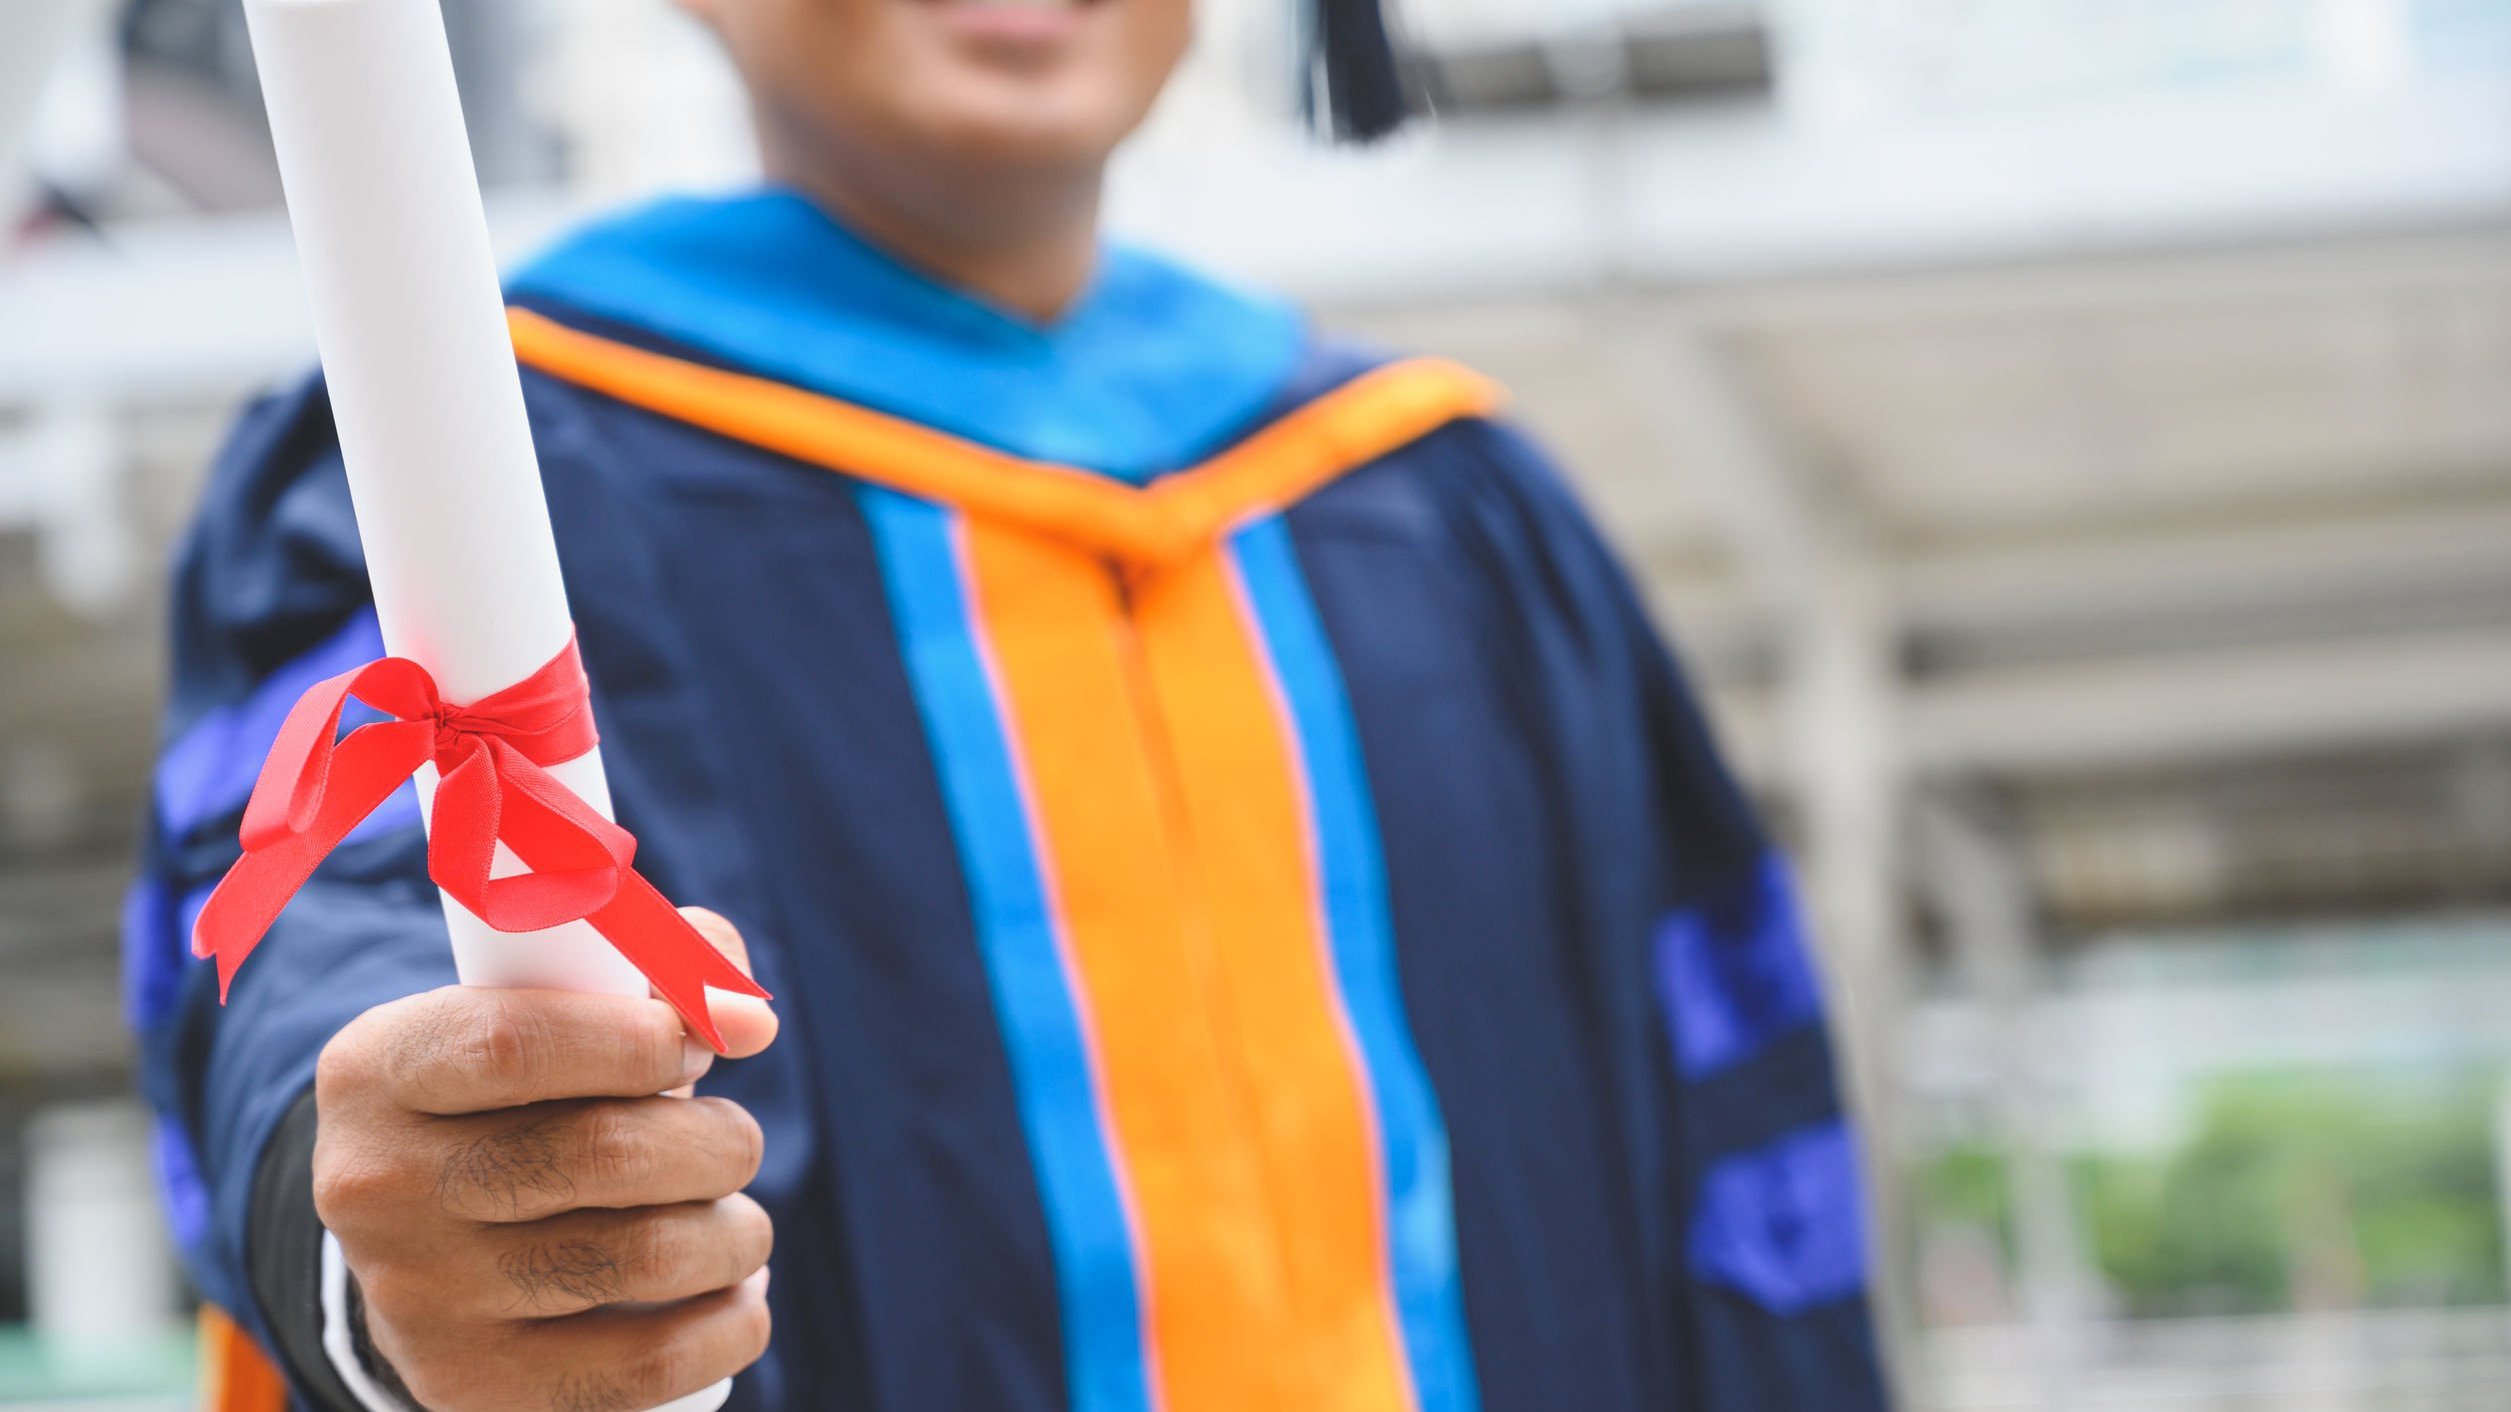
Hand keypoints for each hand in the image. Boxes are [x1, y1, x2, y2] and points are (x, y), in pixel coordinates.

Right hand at [311, 909, 779, 1411]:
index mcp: (378, 1070)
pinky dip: (732, 1322)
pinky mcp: (473, 1387)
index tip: (700, 1047)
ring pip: (645, 1256)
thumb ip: (661, 966)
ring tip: (734, 1219)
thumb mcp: (554, 1007)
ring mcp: (419, 1300)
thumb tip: (748, 1016)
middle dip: (717, 1141)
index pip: (512, 1043)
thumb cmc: (530, 1095)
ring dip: (737, 1232)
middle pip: (604, 1153)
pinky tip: (734, 1293)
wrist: (431, 1242)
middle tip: (732, 1141)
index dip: (638, 1039)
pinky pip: (649, 1365)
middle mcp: (377, 1188)